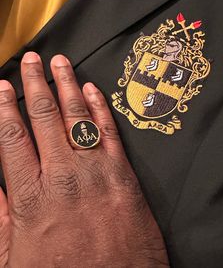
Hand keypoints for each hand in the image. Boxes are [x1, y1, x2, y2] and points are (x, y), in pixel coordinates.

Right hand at [0, 52, 168, 266]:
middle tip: (32, 61)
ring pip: (77, 116)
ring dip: (66, 85)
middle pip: (45, 118)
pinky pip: (109, 131)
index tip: (4, 88)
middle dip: (36, 85)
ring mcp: (96, 171)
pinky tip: (91, 90)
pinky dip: (99, 107)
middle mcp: (63, 176)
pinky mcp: (123, 174)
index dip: (6, 109)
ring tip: (60, 63)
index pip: (13, 138)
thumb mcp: (15, 258)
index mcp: (33, 197)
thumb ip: (3, 216)